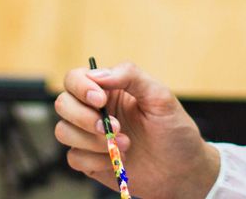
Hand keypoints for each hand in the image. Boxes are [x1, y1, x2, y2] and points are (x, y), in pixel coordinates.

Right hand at [54, 62, 220, 198]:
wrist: (183, 171)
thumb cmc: (174, 131)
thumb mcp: (160, 96)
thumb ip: (131, 76)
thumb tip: (98, 74)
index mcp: (109, 90)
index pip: (75, 78)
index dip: (81, 87)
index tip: (100, 100)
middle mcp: (95, 111)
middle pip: (63, 104)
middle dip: (84, 117)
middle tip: (112, 127)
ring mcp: (91, 137)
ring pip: (63, 131)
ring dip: (91, 140)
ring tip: (125, 144)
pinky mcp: (91, 161)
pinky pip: (74, 158)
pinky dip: (93, 159)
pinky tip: (115, 160)